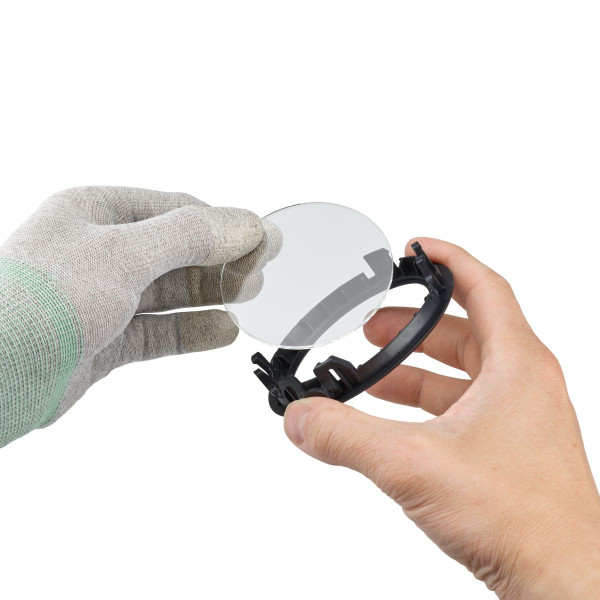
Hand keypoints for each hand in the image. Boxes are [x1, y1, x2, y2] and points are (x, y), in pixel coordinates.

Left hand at [0, 186, 262, 447]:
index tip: (261, 240)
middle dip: (221, 259)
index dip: (222, 224)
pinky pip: (160, 331)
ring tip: (250, 295)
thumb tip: (247, 224)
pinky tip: (223, 331)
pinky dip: (193, 331)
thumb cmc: (38, 301)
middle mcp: (100, 251)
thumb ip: (189, 237)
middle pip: (177, 250)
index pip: (176, 209)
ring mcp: (103, 297)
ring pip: (171, 291)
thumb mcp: (123, 253)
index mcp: (96, 211)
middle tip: (260, 271)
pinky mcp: (105, 340)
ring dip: (212, 293)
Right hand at [284, 238, 599, 598]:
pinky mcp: (508, 446)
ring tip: (369, 373)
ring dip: (415, 367)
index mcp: (516, 365)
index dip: (447, 259)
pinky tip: (392, 419)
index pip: (483, 286)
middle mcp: (523, 383)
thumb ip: (346, 437)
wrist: (564, 583)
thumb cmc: (522, 521)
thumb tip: (300, 417)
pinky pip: (462, 404)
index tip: (414, 248)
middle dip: (413, 323)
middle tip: (369, 325)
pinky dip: (425, 402)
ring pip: (462, 370)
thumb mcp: (414, 466)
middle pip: (465, 328)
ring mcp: (519, 416)